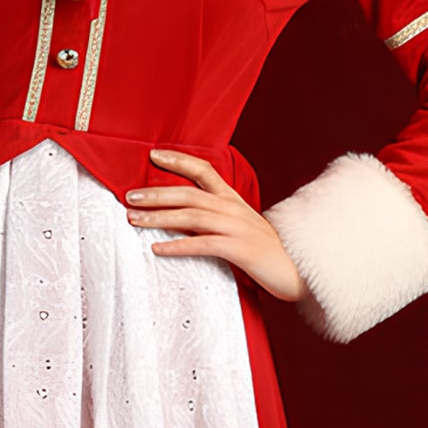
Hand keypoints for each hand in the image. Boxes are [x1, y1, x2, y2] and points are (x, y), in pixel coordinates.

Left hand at [124, 148, 306, 305]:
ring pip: (191, 217)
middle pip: (189, 194)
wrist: (298, 271)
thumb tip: (184, 216)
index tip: (153, 155)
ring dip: (160, 218)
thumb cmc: (266, 252)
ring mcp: (237, 228)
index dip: (179, 161)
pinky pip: (203, 245)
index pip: (204, 171)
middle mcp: (233, 209)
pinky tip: (158, 248)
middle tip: (129, 196)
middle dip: (156, 194)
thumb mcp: (240, 227)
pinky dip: (179, 246)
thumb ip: (216, 218)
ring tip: (134, 220)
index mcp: (233, 200)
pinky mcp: (239, 250)